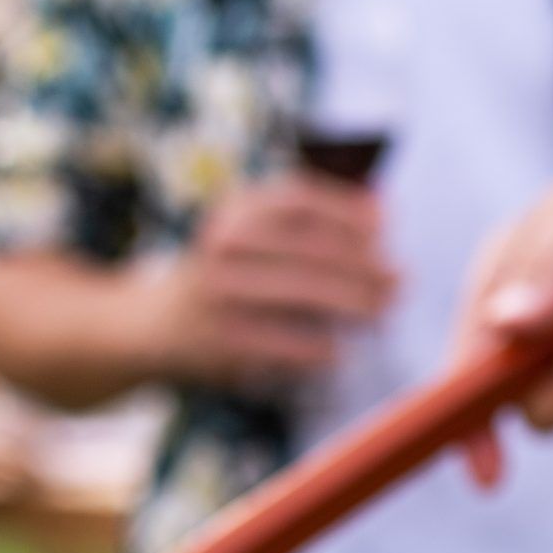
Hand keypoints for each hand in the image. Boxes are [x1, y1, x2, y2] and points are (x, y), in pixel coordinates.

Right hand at [149, 176, 394, 390]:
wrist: (152, 323)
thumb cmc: (227, 274)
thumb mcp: (251, 233)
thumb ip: (308, 221)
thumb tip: (381, 212)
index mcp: (235, 209)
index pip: (299, 199)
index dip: (348, 210)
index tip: (385, 226)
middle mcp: (224, 244)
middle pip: (310, 248)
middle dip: (364, 265)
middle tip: (400, 280)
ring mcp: (219, 292)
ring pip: (301, 293)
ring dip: (353, 303)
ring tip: (383, 312)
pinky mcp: (218, 339)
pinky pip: (280, 342)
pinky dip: (315, 349)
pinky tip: (341, 353)